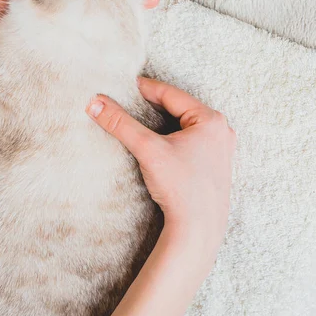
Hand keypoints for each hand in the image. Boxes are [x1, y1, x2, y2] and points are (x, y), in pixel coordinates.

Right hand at [86, 77, 234, 266]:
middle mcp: (221, 131)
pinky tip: (161, 144)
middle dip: (155, 105)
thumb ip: (121, 124)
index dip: (145, 88)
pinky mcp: (216, 167)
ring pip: (187, 126)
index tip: (126, 85)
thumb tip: (95, 104)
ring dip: (165, 122)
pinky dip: (175, 138)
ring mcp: (221, 150)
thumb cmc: (181, 187)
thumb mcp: (147, 149)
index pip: (171, 94)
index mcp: (211, 120)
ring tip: (142, 119)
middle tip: (131, 100)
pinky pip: (193, 142)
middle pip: (180, 109)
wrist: (198, 230)